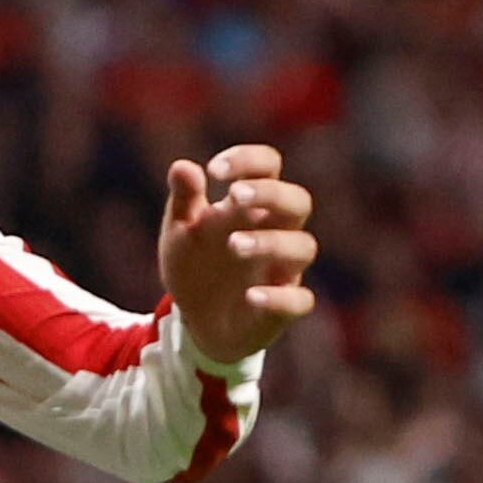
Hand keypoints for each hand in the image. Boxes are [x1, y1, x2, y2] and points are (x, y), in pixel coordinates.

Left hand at [157, 144, 318, 361]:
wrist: (195, 322)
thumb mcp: (180, 233)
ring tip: (233, 245)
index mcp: (252, 206)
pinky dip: (278, 297)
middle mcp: (276, 232)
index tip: (215, 170)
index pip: (268, 168)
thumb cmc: (195, 265)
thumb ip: (184, 200)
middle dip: (271, 194)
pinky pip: (299, 300)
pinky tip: (250, 296)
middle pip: (297, 201)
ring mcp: (283, 270)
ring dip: (270, 242)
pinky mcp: (284, 307)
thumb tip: (182, 167)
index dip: (248, 160)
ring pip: (302, 247)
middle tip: (235, 196)